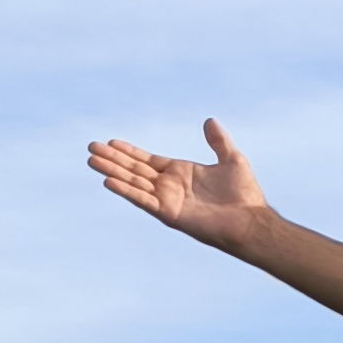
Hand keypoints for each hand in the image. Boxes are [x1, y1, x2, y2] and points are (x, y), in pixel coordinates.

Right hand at [88, 118, 272, 254]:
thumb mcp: (231, 159)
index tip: (110, 142)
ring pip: (133, 182)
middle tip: (91, 147)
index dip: (129, 151)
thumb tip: (209, 121)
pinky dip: (126, 191)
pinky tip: (109, 181)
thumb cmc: (244, 194)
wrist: (250, 221)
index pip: (147, 160)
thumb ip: (218, 141)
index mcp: (180, 173)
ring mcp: (167, 200)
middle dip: (113, 159)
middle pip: (134, 169)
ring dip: (112, 171)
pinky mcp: (169, 213)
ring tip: (92, 160)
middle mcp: (169, 186)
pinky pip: (142, 200)